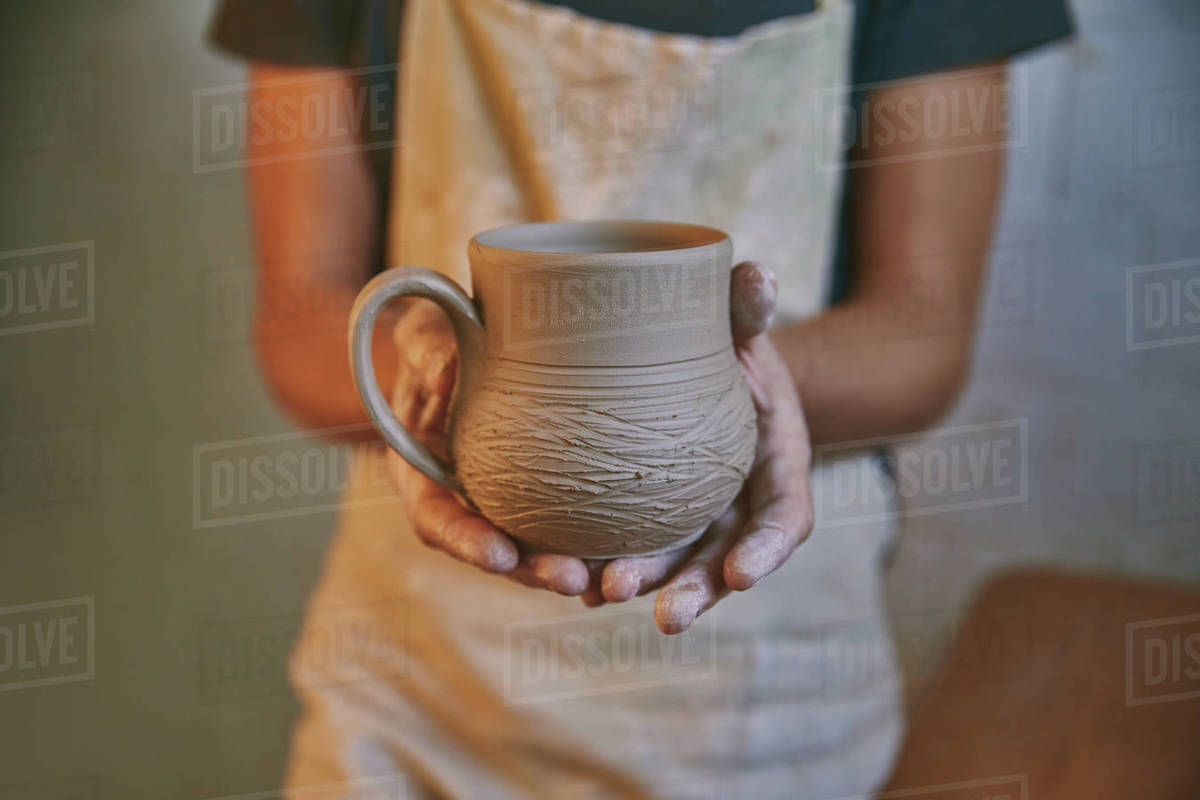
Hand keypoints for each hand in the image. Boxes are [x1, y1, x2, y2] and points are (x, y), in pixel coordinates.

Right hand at [385, 299, 593, 593]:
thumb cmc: (441, 335)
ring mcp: (500, 503)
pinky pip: (564, 526)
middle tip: (571, 579)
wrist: (475, 340)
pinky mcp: (539, 497)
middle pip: (492, 551)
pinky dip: (591, 543)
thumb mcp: (424, 334)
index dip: (465, 541)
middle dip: (530, 571)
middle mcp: (460, 499)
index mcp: (420, 474)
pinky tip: (631, 552)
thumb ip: (428, 352)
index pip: (436, 520)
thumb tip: (445, 373)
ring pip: (533, 549)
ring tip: (609, 579)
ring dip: (566, 567)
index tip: (500, 557)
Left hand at [595, 262, 814, 633]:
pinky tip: (570, 579)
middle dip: (696, 590)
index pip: (784, 519)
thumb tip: (760, 274)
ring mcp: (697, 518)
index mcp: (778, 467)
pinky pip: (634, 545)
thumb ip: (748, 308)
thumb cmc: (731, 347)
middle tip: (663, 617)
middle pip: (726, 562)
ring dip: (644, 584)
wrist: (706, 366)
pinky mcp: (655, 517)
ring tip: (602, 595)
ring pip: (676, 565)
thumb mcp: (743, 327)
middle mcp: (741, 507)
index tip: (743, 575)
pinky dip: (605, 565)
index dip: (767, 551)